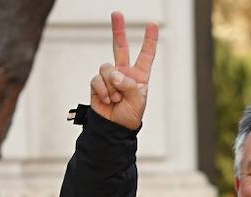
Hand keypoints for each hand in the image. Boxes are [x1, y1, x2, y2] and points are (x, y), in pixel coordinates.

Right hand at [89, 11, 158, 131]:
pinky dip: (103, 91)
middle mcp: (124, 73)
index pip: (146, 55)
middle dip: (118, 30)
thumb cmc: (129, 116)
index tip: (153, 24)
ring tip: (116, 99)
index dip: (149, 40)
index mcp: (139, 76)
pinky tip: (107, 100)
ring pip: (107, 68)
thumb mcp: (138, 101)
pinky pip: (97, 79)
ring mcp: (109, 77)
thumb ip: (129, 85)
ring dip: (112, 86)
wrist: (113, 128)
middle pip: (120, 47)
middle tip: (117, 13)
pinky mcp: (97, 83)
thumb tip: (114, 75)